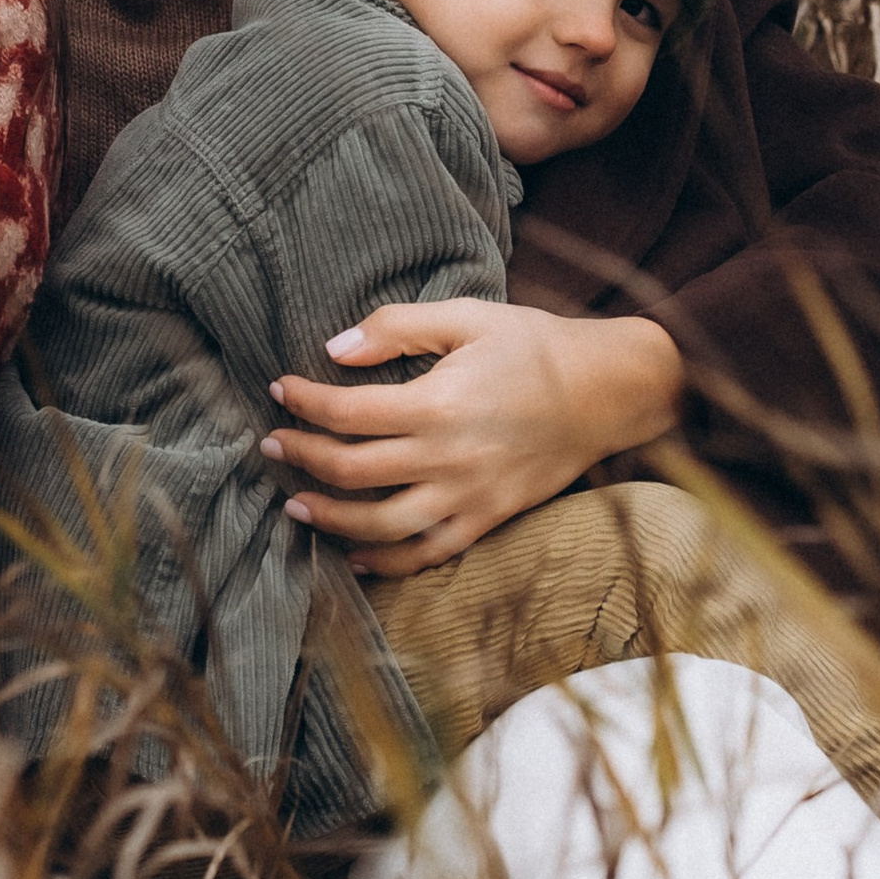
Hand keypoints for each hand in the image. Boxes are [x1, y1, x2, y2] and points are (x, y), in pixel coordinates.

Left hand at [259, 297, 684, 579]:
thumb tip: (335, 348)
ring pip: (381, 524)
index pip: (347, 412)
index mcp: (439, 402)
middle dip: (301, 458)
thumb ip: (397, 327)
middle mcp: (449, 457)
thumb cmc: (534, 345)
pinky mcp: (488, 520)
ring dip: (331, 518)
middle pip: (352, 470)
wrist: (608, 390)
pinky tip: (355, 555)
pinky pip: (428, 553)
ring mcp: (469, 496)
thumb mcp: (467, 316)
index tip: (279, 390)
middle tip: (271, 446)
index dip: (304, 402)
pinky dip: (386, 562)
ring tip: (297, 505)